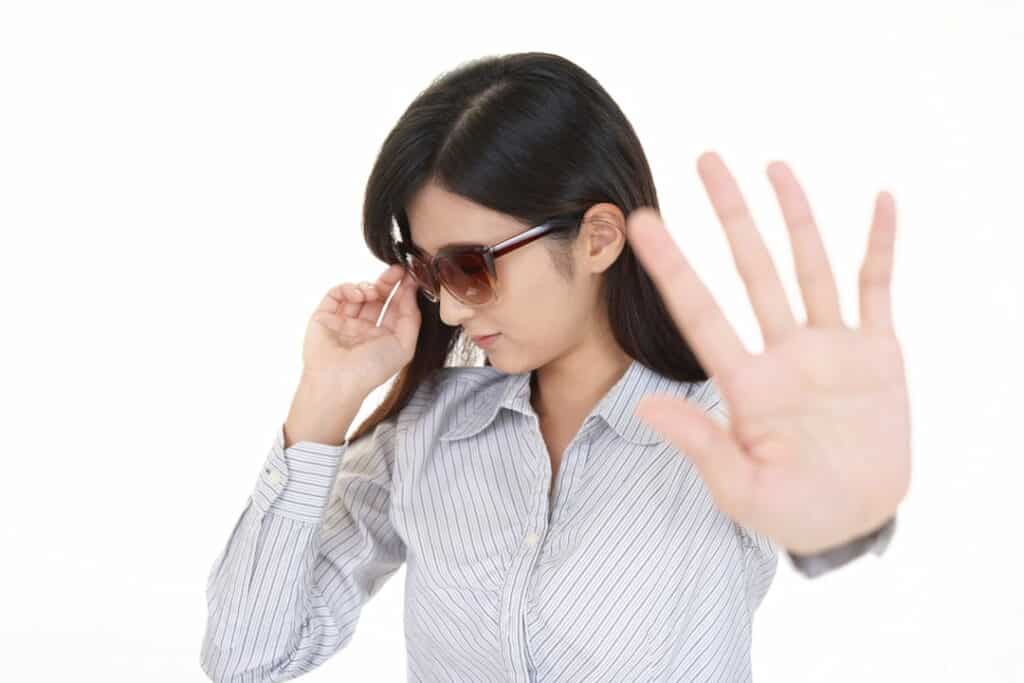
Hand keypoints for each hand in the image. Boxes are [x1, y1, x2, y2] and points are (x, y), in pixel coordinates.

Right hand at [303, 263, 420, 394]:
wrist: (337, 381)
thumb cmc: (372, 369)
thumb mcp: (404, 346)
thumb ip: (412, 319)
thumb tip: (410, 292)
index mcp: (383, 337)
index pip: (395, 308)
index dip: (403, 292)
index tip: (411, 276)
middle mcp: (364, 328)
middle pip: (378, 298)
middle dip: (388, 283)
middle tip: (397, 270)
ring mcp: (343, 321)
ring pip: (358, 293)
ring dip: (369, 286)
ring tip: (373, 291)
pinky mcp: (324, 316)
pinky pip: (337, 294)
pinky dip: (348, 288)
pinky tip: (358, 294)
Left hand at [626, 151, 910, 554]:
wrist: (854, 519)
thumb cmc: (793, 510)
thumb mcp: (743, 490)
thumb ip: (701, 446)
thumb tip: (644, 409)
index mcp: (745, 384)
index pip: (699, 313)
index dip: (671, 267)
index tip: (638, 222)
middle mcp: (783, 353)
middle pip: (751, 269)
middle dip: (730, 215)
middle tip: (705, 159)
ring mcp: (829, 348)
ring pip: (808, 267)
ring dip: (795, 217)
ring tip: (774, 166)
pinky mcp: (876, 353)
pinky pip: (877, 289)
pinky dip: (880, 246)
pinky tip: (880, 201)